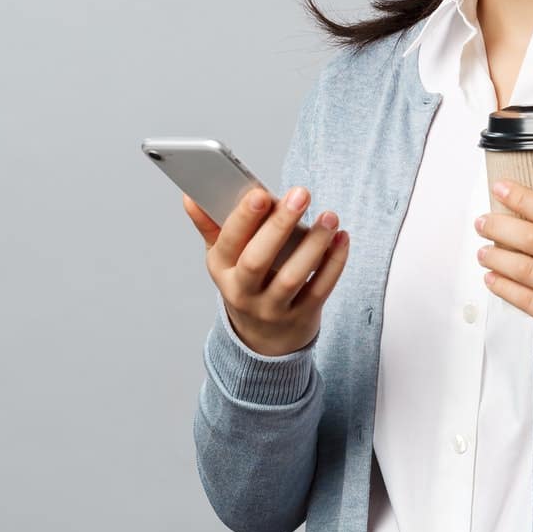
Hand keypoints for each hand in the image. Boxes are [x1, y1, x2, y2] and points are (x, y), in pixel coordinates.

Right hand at [182, 186, 348, 357]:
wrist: (264, 338)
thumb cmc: (245, 282)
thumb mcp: (223, 259)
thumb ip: (211, 225)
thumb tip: (190, 195)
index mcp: (221, 269)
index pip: (227, 242)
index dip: (243, 218)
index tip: (260, 193)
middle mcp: (242, 292)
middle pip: (258, 260)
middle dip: (279, 225)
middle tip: (301, 193)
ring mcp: (272, 308)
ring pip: (291, 277)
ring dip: (313, 244)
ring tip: (329, 216)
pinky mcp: (302, 316)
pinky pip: (320, 288)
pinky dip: (334, 262)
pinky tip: (342, 238)